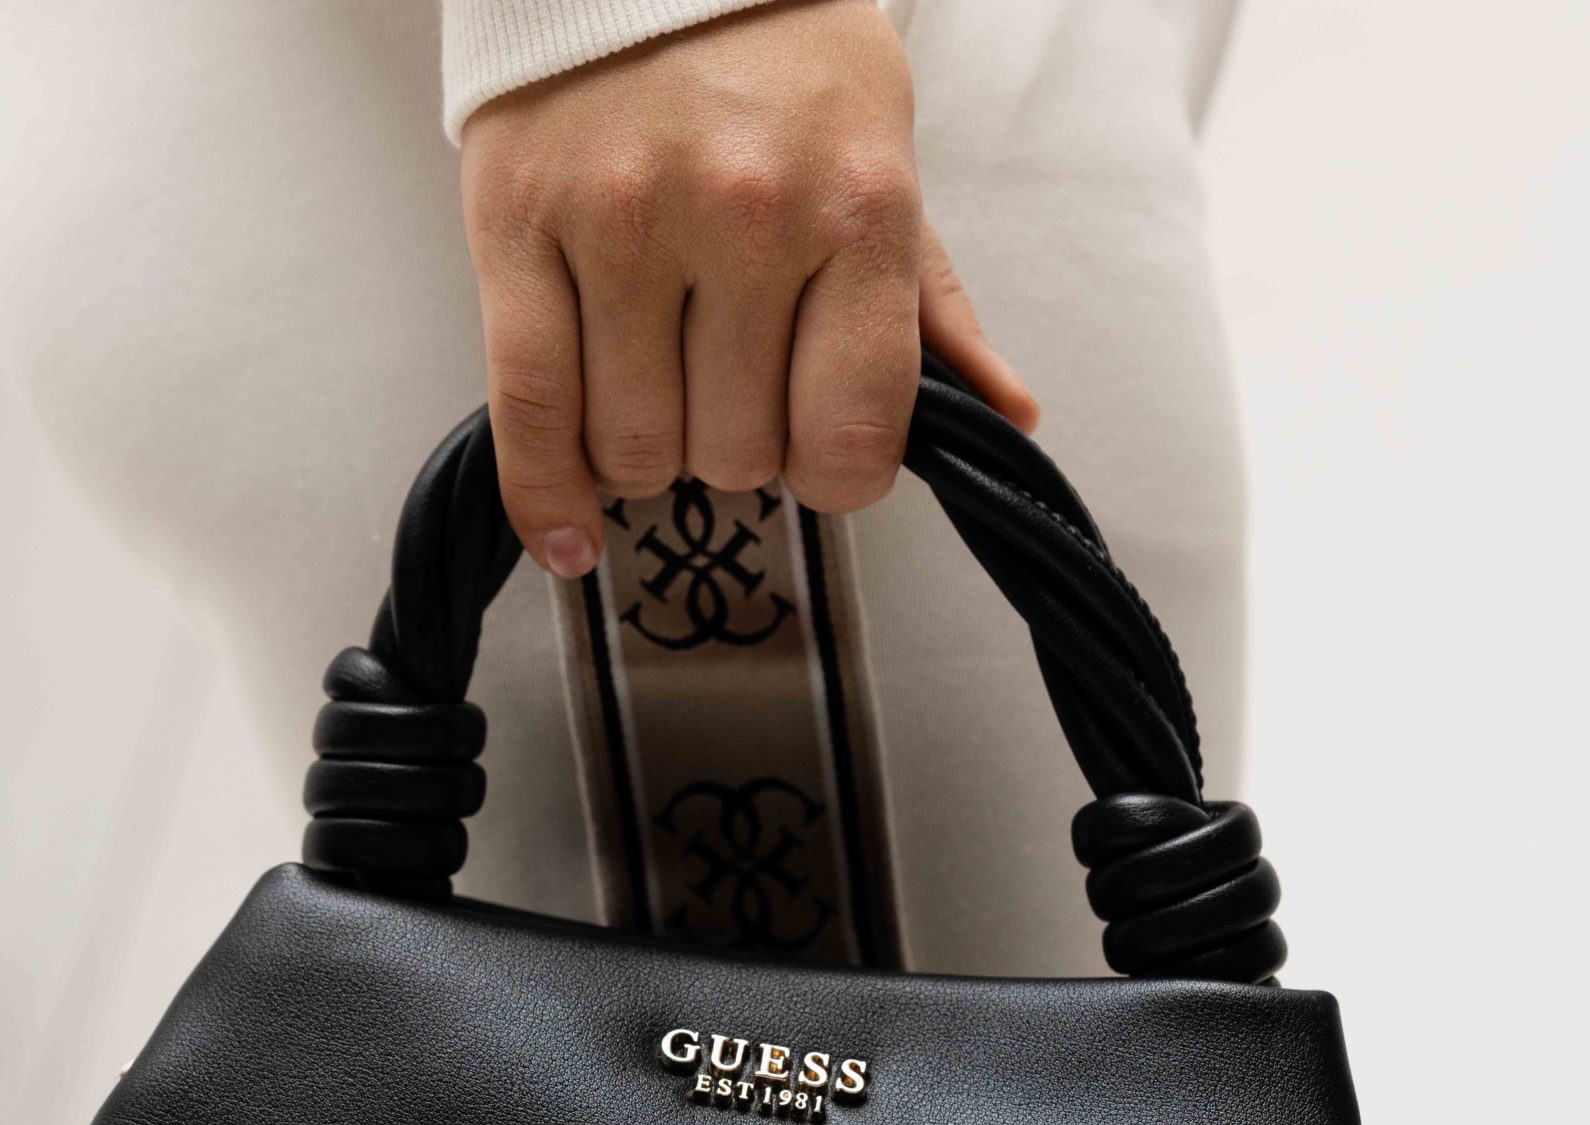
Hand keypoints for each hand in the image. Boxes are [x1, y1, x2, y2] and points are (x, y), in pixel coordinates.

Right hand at [459, 0, 1038, 577]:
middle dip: (734, 445)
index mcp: (856, 208)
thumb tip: (1003, 417)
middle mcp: (745, 215)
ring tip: (655, 381)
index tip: (815, 450)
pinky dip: (546, 492)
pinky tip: (566, 530)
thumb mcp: (883, 163)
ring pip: (635, 448)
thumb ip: (932, 307)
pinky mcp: (520, 224)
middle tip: (724, 380)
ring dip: (647, 449)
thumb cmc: (776, 63)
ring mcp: (624, 221)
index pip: (848, 438)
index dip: (832, 474)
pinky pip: (531, 410)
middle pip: (736, 455)